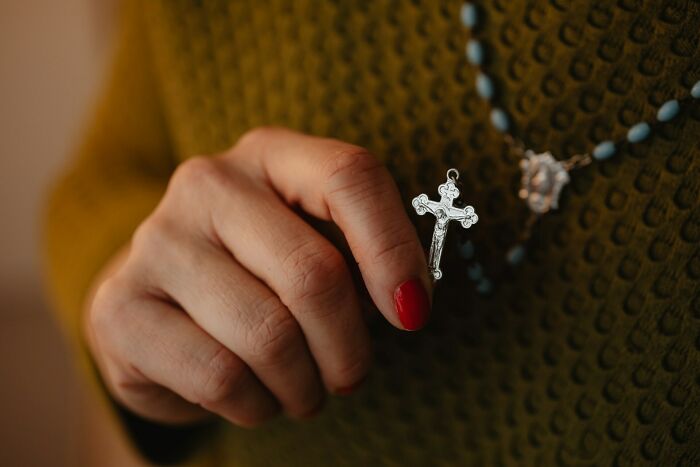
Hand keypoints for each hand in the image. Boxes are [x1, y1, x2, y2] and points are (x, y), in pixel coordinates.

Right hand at [84, 127, 431, 426]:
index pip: (349, 177)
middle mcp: (208, 183)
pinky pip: (220, 377)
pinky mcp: (120, 308)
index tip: (412, 314)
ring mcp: (156, 241)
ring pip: (270, 336)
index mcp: (270, 155)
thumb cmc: (259, 276)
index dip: (394, 251)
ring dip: (304, 385)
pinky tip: (254, 396)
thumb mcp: (316, 245)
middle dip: (349, 348)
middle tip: (350, 374)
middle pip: (314, 274)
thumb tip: (409, 303)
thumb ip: (362, 255)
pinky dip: (257, 406)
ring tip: (302, 388)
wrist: (162, 308)